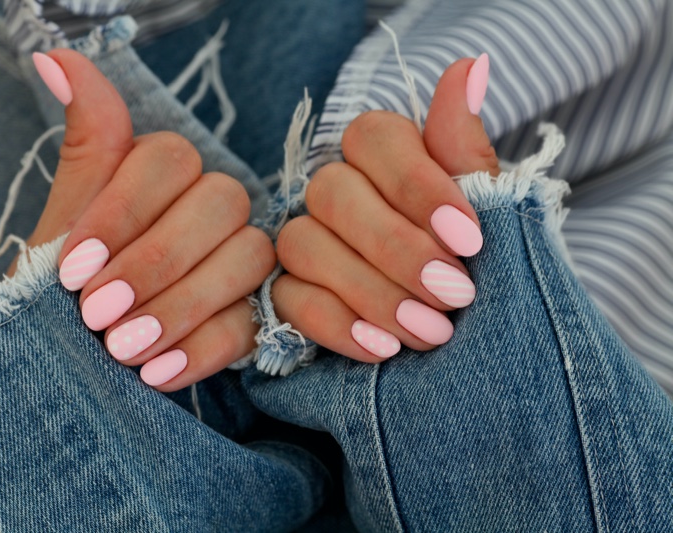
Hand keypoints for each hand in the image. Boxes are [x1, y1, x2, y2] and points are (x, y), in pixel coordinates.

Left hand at [27, 50, 274, 389]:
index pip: (172, 159)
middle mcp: (211, 207)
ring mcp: (238, 260)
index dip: (124, 212)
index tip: (72, 269)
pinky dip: (200, 350)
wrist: (68, 368)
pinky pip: (248, 325)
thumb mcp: (65, 223)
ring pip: (247, 258)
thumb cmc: (64, 292)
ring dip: (181, 306)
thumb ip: (84, 146)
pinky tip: (155, 375)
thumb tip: (55, 55)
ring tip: (121, 351)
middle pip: (222, 202)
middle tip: (97, 314)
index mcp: (164, 174)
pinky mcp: (250, 316)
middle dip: (156, 262)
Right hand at [272, 55, 499, 361]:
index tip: (470, 239)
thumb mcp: (485, 215)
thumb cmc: (475, 273)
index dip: (418, 185)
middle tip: (455, 294)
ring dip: (371, 290)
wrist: (470, 353)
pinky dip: (338, 325)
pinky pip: (289, 298)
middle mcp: (336, 191)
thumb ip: (465, 148)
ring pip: (305, 245)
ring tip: (430, 332)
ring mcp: (304, 241)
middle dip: (398, 248)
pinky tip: (383, 349)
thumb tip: (471, 65)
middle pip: (334, 193)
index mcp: (384, 159)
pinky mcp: (286, 292)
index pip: (374, 138)